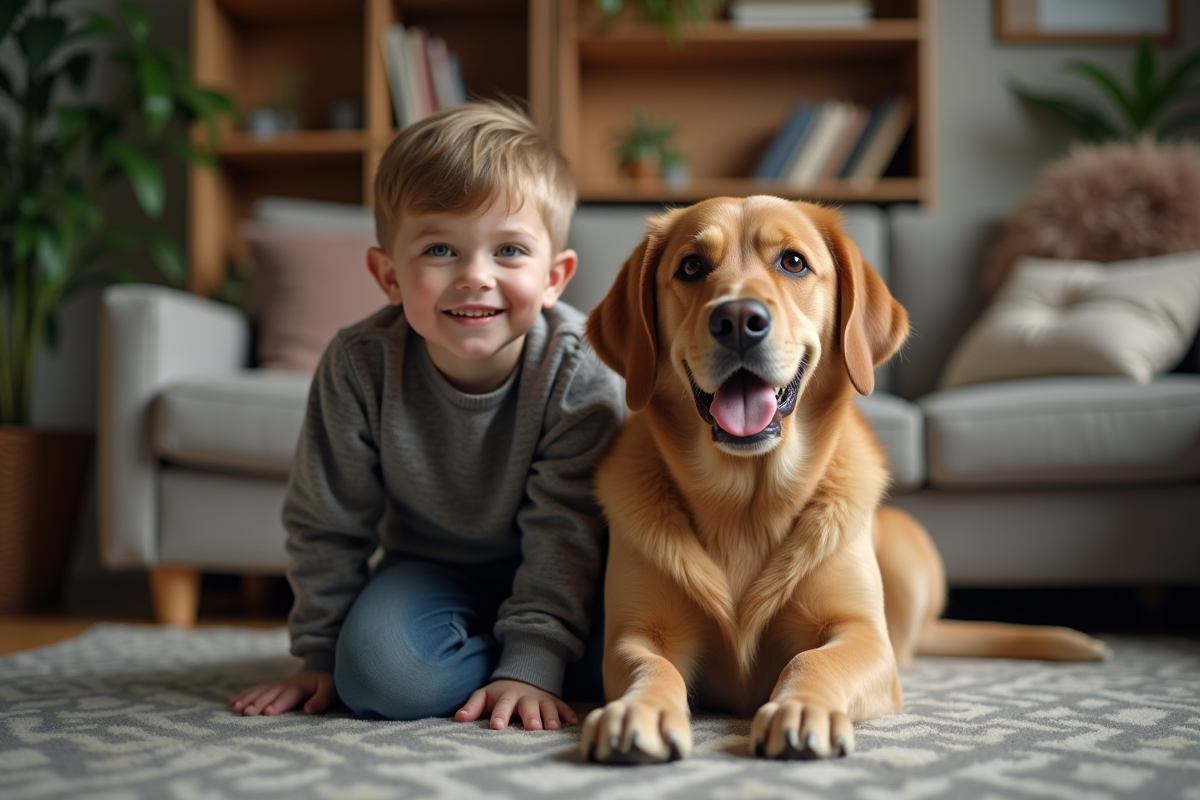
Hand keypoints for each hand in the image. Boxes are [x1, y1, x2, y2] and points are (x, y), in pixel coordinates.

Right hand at [228, 670, 335, 715]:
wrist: (319, 672)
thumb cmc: (325, 685)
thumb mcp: (330, 690)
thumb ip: (321, 700)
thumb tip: (309, 710)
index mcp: (300, 687)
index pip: (288, 696)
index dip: (278, 703)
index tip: (268, 712)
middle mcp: (285, 685)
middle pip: (270, 694)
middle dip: (258, 703)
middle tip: (246, 713)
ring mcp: (276, 685)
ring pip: (260, 691)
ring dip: (247, 699)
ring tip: (235, 709)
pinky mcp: (271, 688)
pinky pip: (256, 690)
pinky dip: (244, 695)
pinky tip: (232, 702)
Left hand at [454, 678, 578, 730]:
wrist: (522, 676)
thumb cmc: (499, 694)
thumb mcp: (484, 696)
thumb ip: (472, 707)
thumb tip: (458, 718)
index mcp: (506, 697)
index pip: (502, 706)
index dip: (500, 715)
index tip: (496, 726)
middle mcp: (525, 698)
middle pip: (528, 707)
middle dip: (530, 717)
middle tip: (532, 728)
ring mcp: (541, 699)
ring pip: (547, 707)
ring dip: (551, 716)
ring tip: (553, 728)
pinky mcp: (554, 701)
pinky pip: (563, 706)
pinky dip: (568, 713)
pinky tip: (574, 722)